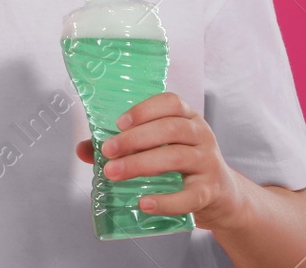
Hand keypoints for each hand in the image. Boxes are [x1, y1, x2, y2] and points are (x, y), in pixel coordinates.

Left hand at [74, 91, 247, 230]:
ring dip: (140, 164)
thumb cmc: (182, 166)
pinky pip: (190, 196)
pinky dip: (166, 201)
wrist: (222, 196)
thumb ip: (122, 146)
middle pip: (169, 129)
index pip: (171, 102)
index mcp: (187, 118)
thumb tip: (82, 149)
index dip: (144, 110)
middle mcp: (201, 135)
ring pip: (176, 157)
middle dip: (134, 139)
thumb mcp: (159, 148)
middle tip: (107, 151)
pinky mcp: (210, 191)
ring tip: (114, 173)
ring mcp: (208, 163)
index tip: (119, 123)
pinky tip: (144, 203)